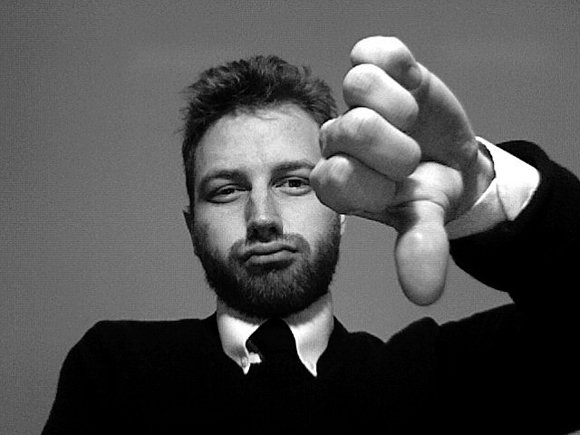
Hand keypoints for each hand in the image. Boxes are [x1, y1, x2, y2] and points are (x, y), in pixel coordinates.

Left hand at [311, 36, 493, 304]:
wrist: (449, 159)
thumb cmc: (426, 192)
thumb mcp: (425, 221)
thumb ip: (420, 249)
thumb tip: (423, 294)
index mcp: (336, 179)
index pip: (332, 175)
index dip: (377, 181)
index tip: (399, 186)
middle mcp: (335, 139)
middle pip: (352, 129)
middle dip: (398, 148)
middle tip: (409, 157)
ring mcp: (353, 102)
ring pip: (359, 85)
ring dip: (403, 109)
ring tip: (411, 122)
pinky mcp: (376, 68)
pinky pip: (374, 51)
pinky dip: (399, 68)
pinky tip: (409, 88)